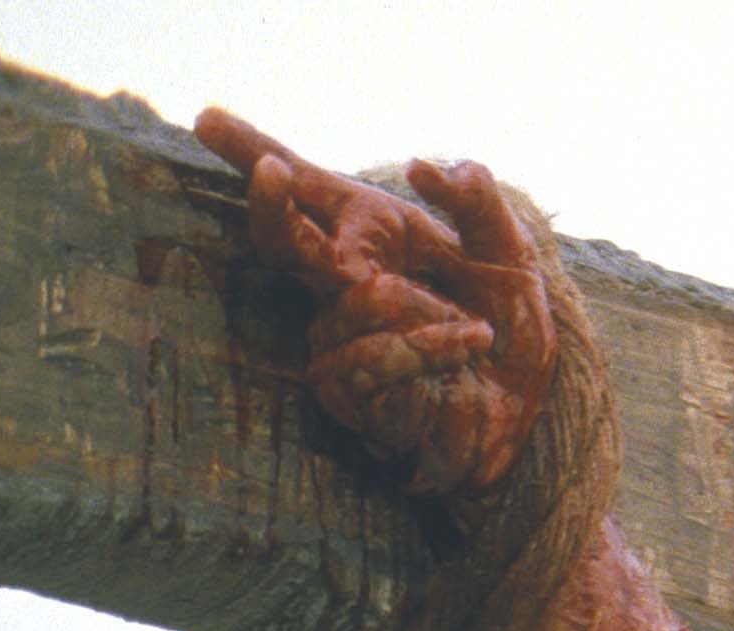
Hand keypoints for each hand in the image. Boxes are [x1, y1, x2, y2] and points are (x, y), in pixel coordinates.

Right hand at [195, 110, 556, 496]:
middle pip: (284, 240)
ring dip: (429, 315)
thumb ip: (481, 205)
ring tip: (475, 332)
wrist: (528, 409)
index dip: (252, 153)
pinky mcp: (347, 393)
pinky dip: (430, 349)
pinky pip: (375, 357)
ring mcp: (335, 340)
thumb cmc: (511, 330)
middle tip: (287, 184)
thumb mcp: (511, 256)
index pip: (302, 192)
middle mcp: (338, 286)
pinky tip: (466, 350)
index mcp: (368, 240)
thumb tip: (431, 167)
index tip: (206, 118)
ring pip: (358, 302)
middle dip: (282, 210)